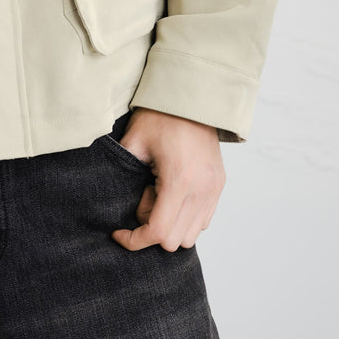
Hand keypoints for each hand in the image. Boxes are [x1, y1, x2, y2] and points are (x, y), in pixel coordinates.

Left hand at [110, 108, 225, 251]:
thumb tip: (120, 206)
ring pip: (190, 235)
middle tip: (141, 199)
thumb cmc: (159, 116)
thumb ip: (123, 176)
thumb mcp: (133, 142)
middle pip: (174, 241)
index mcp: (179, 181)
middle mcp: (201, 190)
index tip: (119, 233)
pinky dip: (184, 219)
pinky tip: (171, 195)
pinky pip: (202, 221)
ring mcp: (213, 190)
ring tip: (157, 195)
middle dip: (151, 230)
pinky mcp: (219, 186)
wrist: (192, 98)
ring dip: (169, 226)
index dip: (135, 241)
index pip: (157, 232)